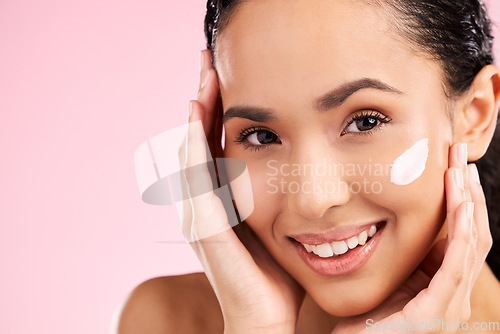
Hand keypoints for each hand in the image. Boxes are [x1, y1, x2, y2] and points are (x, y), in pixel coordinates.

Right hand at [178, 50, 304, 333]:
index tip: (227, 76)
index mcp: (222, 200)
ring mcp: (199, 212)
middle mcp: (204, 202)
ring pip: (190, 151)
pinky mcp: (203, 224)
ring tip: (203, 77)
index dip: (217, 110)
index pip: (215, 144)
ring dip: (195, 113)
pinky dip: (192, 142)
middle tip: (208, 62)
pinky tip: (194, 114)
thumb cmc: (277, 275)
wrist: (266, 319)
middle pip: (198, 140)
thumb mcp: (278, 225)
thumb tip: (300, 168)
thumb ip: (278, 196)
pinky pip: (193, 174)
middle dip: (203, 101)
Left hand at [332, 142, 492, 333]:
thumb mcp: (390, 281)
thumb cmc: (364, 323)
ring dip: (468, 200)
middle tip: (460, 152)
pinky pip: (457, 264)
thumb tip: (396, 221)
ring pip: (471, 241)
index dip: (459, 196)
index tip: (450, 163)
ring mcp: (449, 304)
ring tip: (461, 167)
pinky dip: (464, 231)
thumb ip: (404, 259)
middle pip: (472, 231)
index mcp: (441, 283)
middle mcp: (453, 292)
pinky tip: (463, 203)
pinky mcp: (437, 311)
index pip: (460, 232)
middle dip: (467, 190)